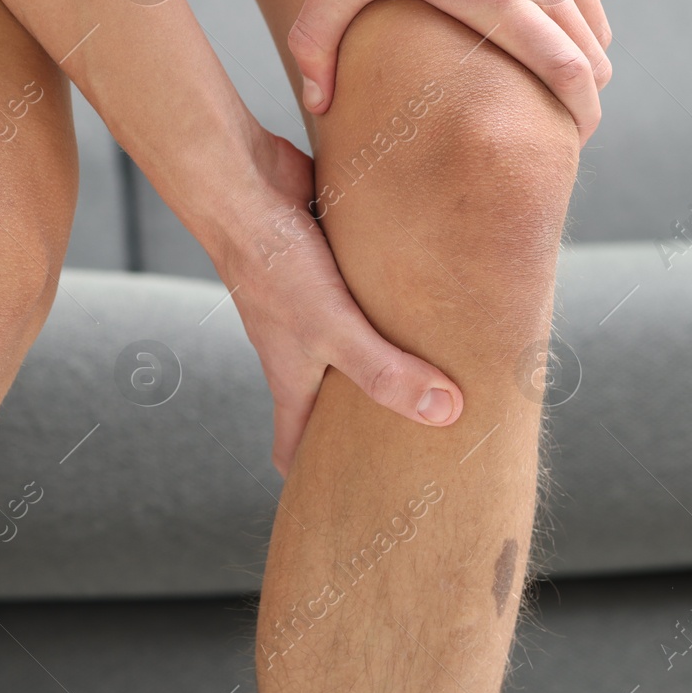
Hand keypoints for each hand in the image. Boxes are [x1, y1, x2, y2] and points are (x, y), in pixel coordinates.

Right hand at [214, 127, 463, 475]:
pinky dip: (397, 299)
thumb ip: (386, 373)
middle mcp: (303, 345)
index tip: (345, 510)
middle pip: (334, 399)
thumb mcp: (332, 330)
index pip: (294, 447)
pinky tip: (438, 294)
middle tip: (420, 446)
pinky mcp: (332, 262)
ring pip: (357, 340)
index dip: (313, 482)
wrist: (243, 183)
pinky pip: (369, 290)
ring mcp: (316, 302)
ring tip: (447, 372)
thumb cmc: (272, 264)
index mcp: (293, 377)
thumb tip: (448, 414)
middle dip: (369, 424)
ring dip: (392, 354)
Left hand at [288, 0, 616, 142]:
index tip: (573, 134)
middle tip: (556, 111)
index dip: (580, 114)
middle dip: (581, 91)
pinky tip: (552, 5)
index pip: (567, 71)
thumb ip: (316, 40)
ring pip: (597, 18)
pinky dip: (584, 0)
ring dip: (583, 47)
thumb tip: (315, 102)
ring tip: (551, 64)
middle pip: (593, 54)